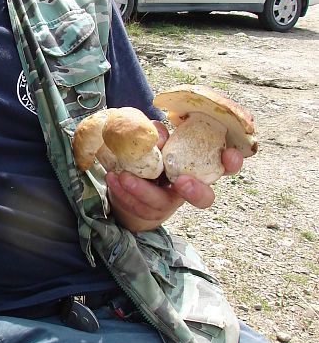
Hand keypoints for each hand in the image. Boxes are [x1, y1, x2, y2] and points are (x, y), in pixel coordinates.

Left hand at [105, 121, 243, 232]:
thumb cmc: (154, 159)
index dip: (232, 162)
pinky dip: (122, 192)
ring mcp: (169, 204)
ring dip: (141, 189)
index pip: (224, 167)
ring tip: (123, 176)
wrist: (132, 186)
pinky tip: (112, 178)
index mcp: (198, 169)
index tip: (229, 155)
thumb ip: (161, 138)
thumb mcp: (159, 145)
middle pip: (204, 199)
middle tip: (180, 181)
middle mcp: (189, 190)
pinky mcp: (149, 213)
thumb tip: (154, 129)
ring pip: (160, 202)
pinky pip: (137, 207)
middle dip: (195, 191)